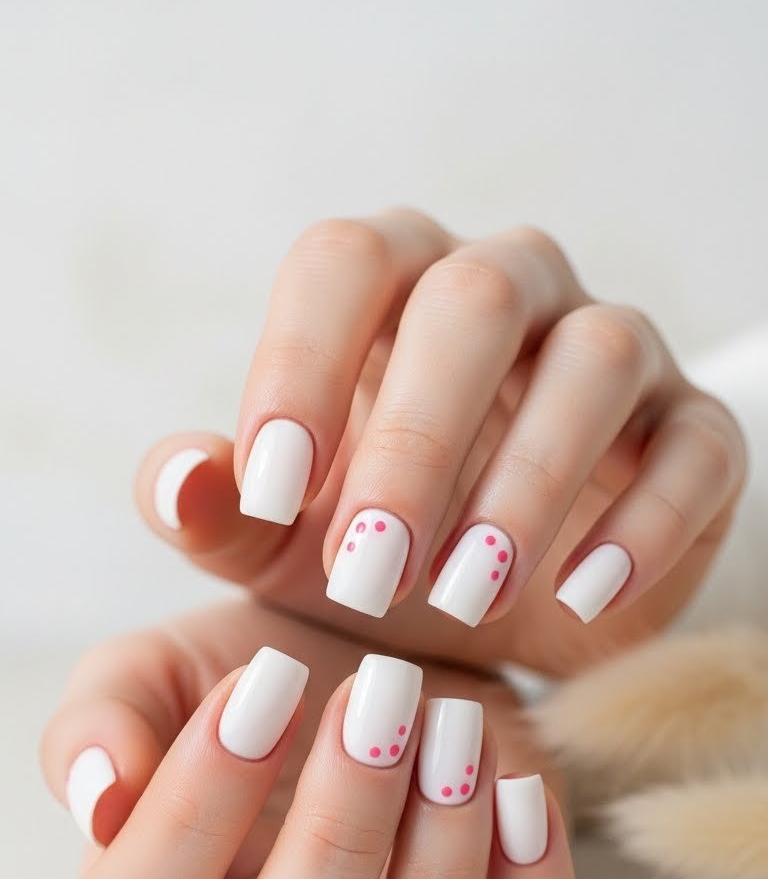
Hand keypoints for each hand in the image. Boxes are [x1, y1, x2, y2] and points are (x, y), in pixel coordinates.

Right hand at [39, 600, 574, 878]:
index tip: (262, 682)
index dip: (190, 815)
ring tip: (457, 733)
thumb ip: (105, 717)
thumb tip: (101, 793)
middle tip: (378, 699)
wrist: (383, 650)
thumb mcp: (162, 665)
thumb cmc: (260, 668)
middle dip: (334, 840)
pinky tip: (521, 787)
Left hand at [138, 212, 746, 675]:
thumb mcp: (275, 547)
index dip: (303, 361)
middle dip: (418, 439)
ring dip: (529, 483)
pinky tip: (584, 600)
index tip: (275, 491)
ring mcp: (612, 351)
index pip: (345, 262)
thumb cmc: (367, 553)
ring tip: (471, 595)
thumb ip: (219, 511)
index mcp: (393, 289)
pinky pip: (694, 449)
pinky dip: (645, 525)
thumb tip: (182, 484)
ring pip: (593, 359)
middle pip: (475, 296)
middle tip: (373, 571)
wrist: (486, 615)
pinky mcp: (692, 431)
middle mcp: (509, 292)